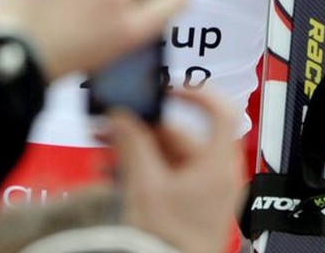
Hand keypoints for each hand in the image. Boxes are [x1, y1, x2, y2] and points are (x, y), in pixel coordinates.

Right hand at [106, 88, 244, 252]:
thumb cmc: (169, 241)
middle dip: (140, 129)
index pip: (221, 111)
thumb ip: (132, 144)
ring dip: (134, 150)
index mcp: (217, 164)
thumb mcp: (144, 186)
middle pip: (181, 134)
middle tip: (109, 126)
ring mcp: (204, 191)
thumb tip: (122, 116)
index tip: (165, 87)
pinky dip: (140, 169)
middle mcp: (217, 175)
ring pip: (168, 155)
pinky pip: (165, 175)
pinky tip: (111, 173)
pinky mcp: (190, 204)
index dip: (195, 92)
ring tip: (103, 152)